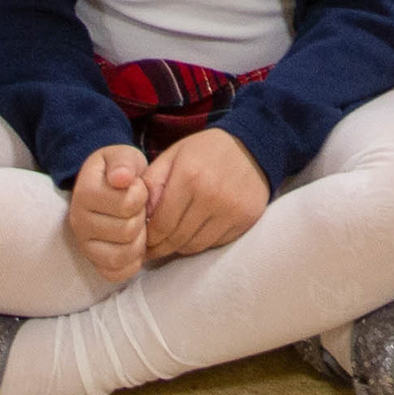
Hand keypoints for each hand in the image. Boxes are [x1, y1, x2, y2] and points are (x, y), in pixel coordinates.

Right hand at [65, 144, 150, 284]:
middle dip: (141, 217)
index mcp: (84, 192)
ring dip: (139, 241)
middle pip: (128, 230)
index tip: (136, 188)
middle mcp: (78, 221)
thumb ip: (124, 162)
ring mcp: (83, 245)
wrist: (108, 189)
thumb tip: (121, 178)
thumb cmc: (120, 172)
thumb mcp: (123, 157)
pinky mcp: (92, 262)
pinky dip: (132, 262)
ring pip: (124, 254)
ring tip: (136, 225)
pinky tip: (134, 245)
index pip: (128, 203)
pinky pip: (117, 274)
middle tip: (136, 208)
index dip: (141, 194)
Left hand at [141, 127, 271, 261]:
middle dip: (161, 247)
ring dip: (180, 247)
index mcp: (189, 176)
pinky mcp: (246, 219)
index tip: (142, 241)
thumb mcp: (173, 155)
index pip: (161, 224)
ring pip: (195, 246)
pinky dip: (202, 242)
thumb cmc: (206, 151)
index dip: (148, 238)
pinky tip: (196, 232)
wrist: (253, 146)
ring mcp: (231, 209)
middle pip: (177, 239)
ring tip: (173, 240)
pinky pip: (215, 243)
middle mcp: (211, 195)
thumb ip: (151, 182)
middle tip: (153, 248)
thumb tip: (140, 215)